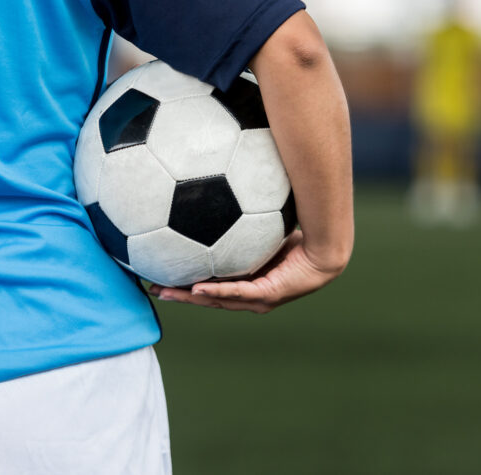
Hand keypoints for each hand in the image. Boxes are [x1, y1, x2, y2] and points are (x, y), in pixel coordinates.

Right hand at [148, 230, 347, 313]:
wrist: (327, 248)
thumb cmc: (299, 233)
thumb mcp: (261, 223)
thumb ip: (241, 211)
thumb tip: (226, 181)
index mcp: (246, 281)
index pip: (211, 283)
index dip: (186, 282)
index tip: (163, 275)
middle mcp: (249, 294)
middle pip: (207, 297)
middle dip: (179, 293)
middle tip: (153, 287)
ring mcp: (258, 298)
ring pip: (216, 299)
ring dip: (189, 297)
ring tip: (164, 291)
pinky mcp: (268, 295)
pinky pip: (238, 292)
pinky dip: (216, 291)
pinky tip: (195, 289)